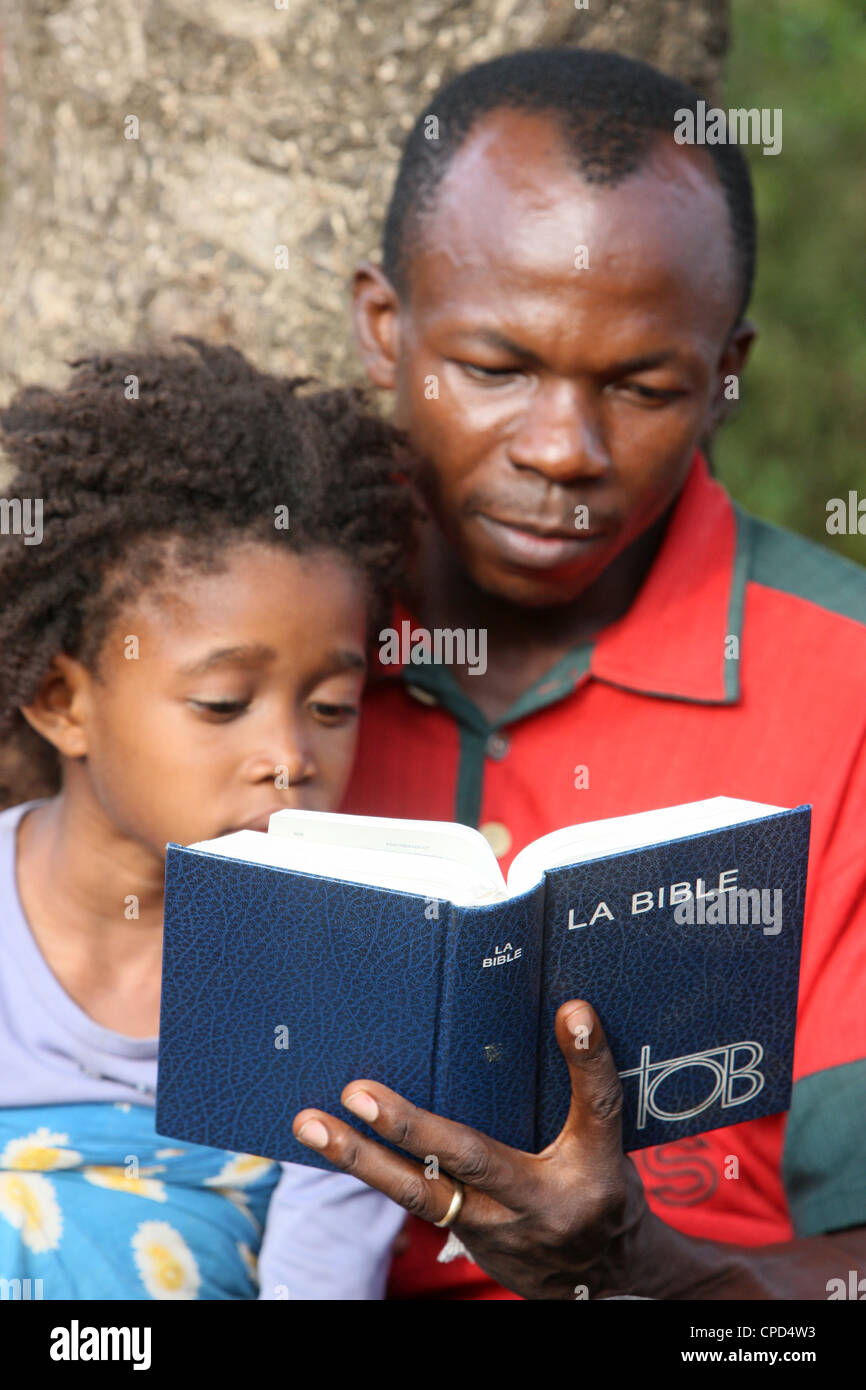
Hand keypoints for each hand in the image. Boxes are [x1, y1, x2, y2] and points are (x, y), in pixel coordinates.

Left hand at [293, 1000, 651, 1298]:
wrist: (602, 1285)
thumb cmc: (601, 1192)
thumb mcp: (607, 1144)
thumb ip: (584, 1090)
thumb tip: (568, 1010)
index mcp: (592, 1167)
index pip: (596, 1105)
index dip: (588, 1058)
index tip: (573, 1011)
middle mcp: (541, 1201)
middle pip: (473, 1159)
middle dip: (411, 1127)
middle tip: (358, 1094)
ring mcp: (496, 1227)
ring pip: (421, 1194)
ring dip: (361, 1158)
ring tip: (311, 1124)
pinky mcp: (466, 1237)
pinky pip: (414, 1199)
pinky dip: (371, 1168)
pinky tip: (328, 1139)